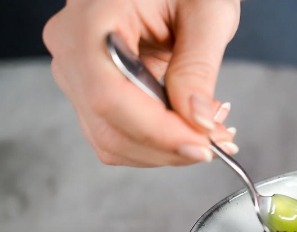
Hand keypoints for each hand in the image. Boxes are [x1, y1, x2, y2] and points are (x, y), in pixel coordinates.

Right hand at [43, 0, 240, 166]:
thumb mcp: (207, 12)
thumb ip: (198, 67)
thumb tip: (196, 121)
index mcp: (91, 19)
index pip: (110, 96)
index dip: (158, 132)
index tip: (203, 146)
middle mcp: (72, 49)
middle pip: (110, 127)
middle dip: (169, 146)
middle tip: (220, 142)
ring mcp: (79, 72)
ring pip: (113, 139)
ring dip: (166, 149)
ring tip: (211, 133)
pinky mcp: (95, 88)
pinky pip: (119, 132)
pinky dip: (158, 141)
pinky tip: (189, 126)